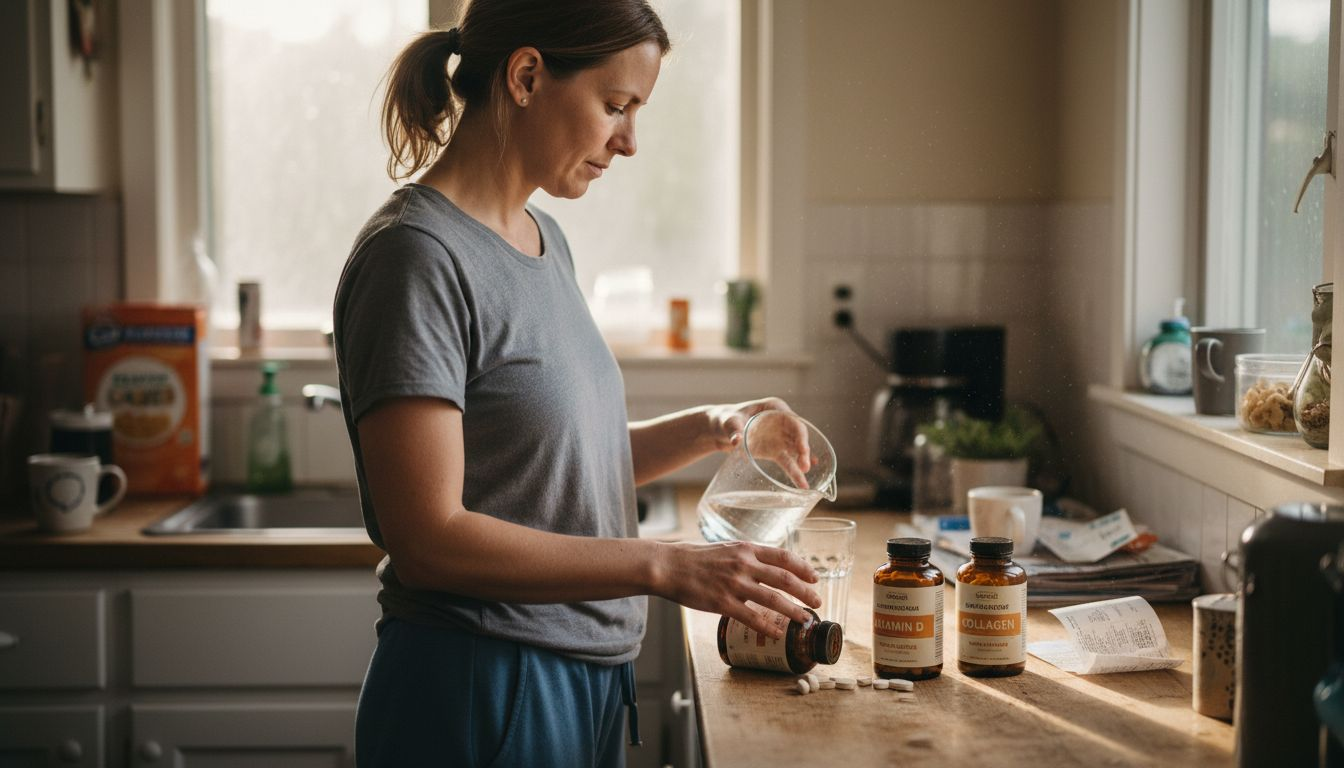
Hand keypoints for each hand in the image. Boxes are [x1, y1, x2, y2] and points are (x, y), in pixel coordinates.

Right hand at [655, 540, 821, 637]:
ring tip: (804, 619)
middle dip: (805, 592)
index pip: (783, 557)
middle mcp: (743, 564)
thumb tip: (768, 566)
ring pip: (773, 599)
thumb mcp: (727, 548)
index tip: (814, 577)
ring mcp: (734, 584)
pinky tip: (777, 633)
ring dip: (793, 611)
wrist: (669, 566)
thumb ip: (748, 556)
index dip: (803, 568)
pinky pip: (751, 618)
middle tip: (817, 602)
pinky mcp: (722, 603)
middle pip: (784, 579)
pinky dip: (768, 626)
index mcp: (746, 549)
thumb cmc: (696, 558)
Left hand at [705, 397, 815, 488]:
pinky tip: (803, 481)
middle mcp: (781, 421)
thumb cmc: (725, 418)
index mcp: (774, 407)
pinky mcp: (773, 450)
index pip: (793, 421)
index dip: (801, 435)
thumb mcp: (729, 421)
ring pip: (795, 450)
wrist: (718, 429)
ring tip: (804, 481)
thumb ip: (734, 429)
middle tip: (804, 466)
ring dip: (801, 463)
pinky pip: (786, 461)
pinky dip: (794, 470)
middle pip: (798, 436)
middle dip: (803, 451)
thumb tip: (736, 440)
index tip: (802, 449)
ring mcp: (779, 437)